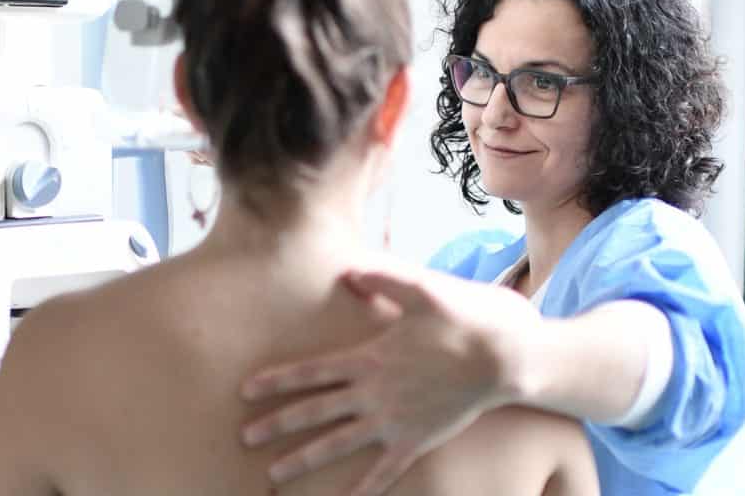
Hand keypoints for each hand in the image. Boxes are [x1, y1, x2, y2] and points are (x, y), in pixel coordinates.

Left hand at [239, 269, 537, 494]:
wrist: (500, 359)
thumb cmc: (460, 321)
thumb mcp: (420, 290)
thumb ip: (381, 279)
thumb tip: (347, 270)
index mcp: (369, 359)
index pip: (312, 372)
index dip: (277, 382)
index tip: (246, 391)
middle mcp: (374, 394)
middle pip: (315, 412)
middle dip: (277, 425)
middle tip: (244, 438)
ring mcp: (393, 421)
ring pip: (339, 445)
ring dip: (304, 459)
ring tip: (274, 475)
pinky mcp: (416, 441)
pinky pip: (384, 471)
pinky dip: (363, 490)